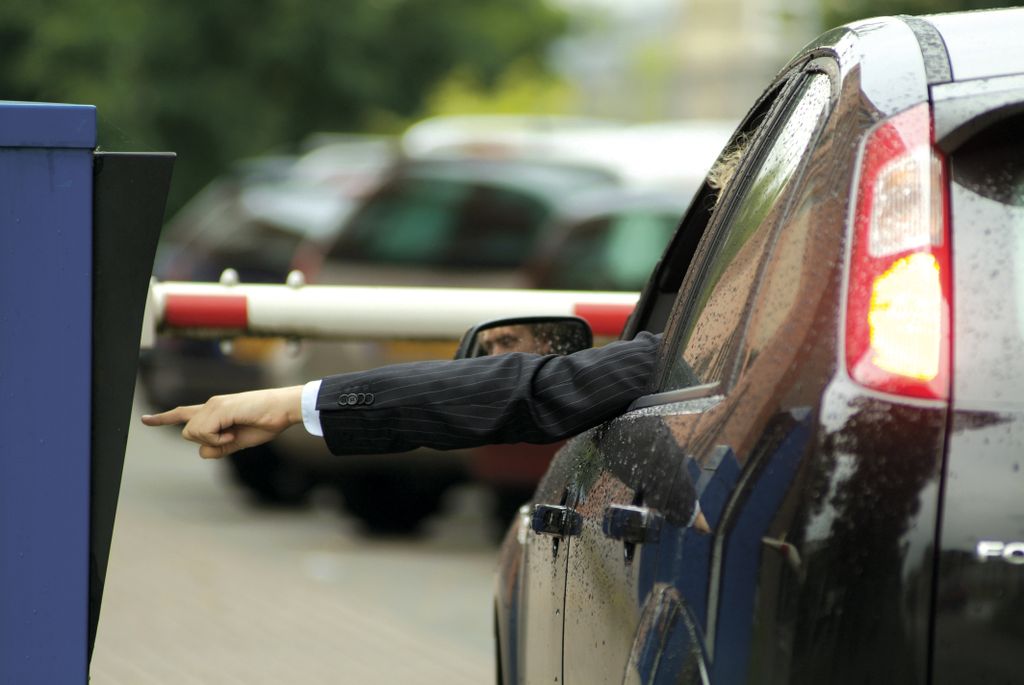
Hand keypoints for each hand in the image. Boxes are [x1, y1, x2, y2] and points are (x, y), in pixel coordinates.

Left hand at [141, 386, 303, 458]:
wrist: (284, 409)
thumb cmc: (268, 422)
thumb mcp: (241, 440)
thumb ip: (221, 447)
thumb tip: (203, 452)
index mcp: (216, 411)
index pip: (184, 413)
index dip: (164, 418)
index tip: (145, 420)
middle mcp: (210, 404)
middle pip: (188, 433)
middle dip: (206, 442)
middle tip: (231, 437)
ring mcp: (213, 405)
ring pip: (193, 434)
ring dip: (214, 440)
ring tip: (235, 432)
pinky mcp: (218, 409)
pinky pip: (204, 433)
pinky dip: (218, 438)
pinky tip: (234, 432)